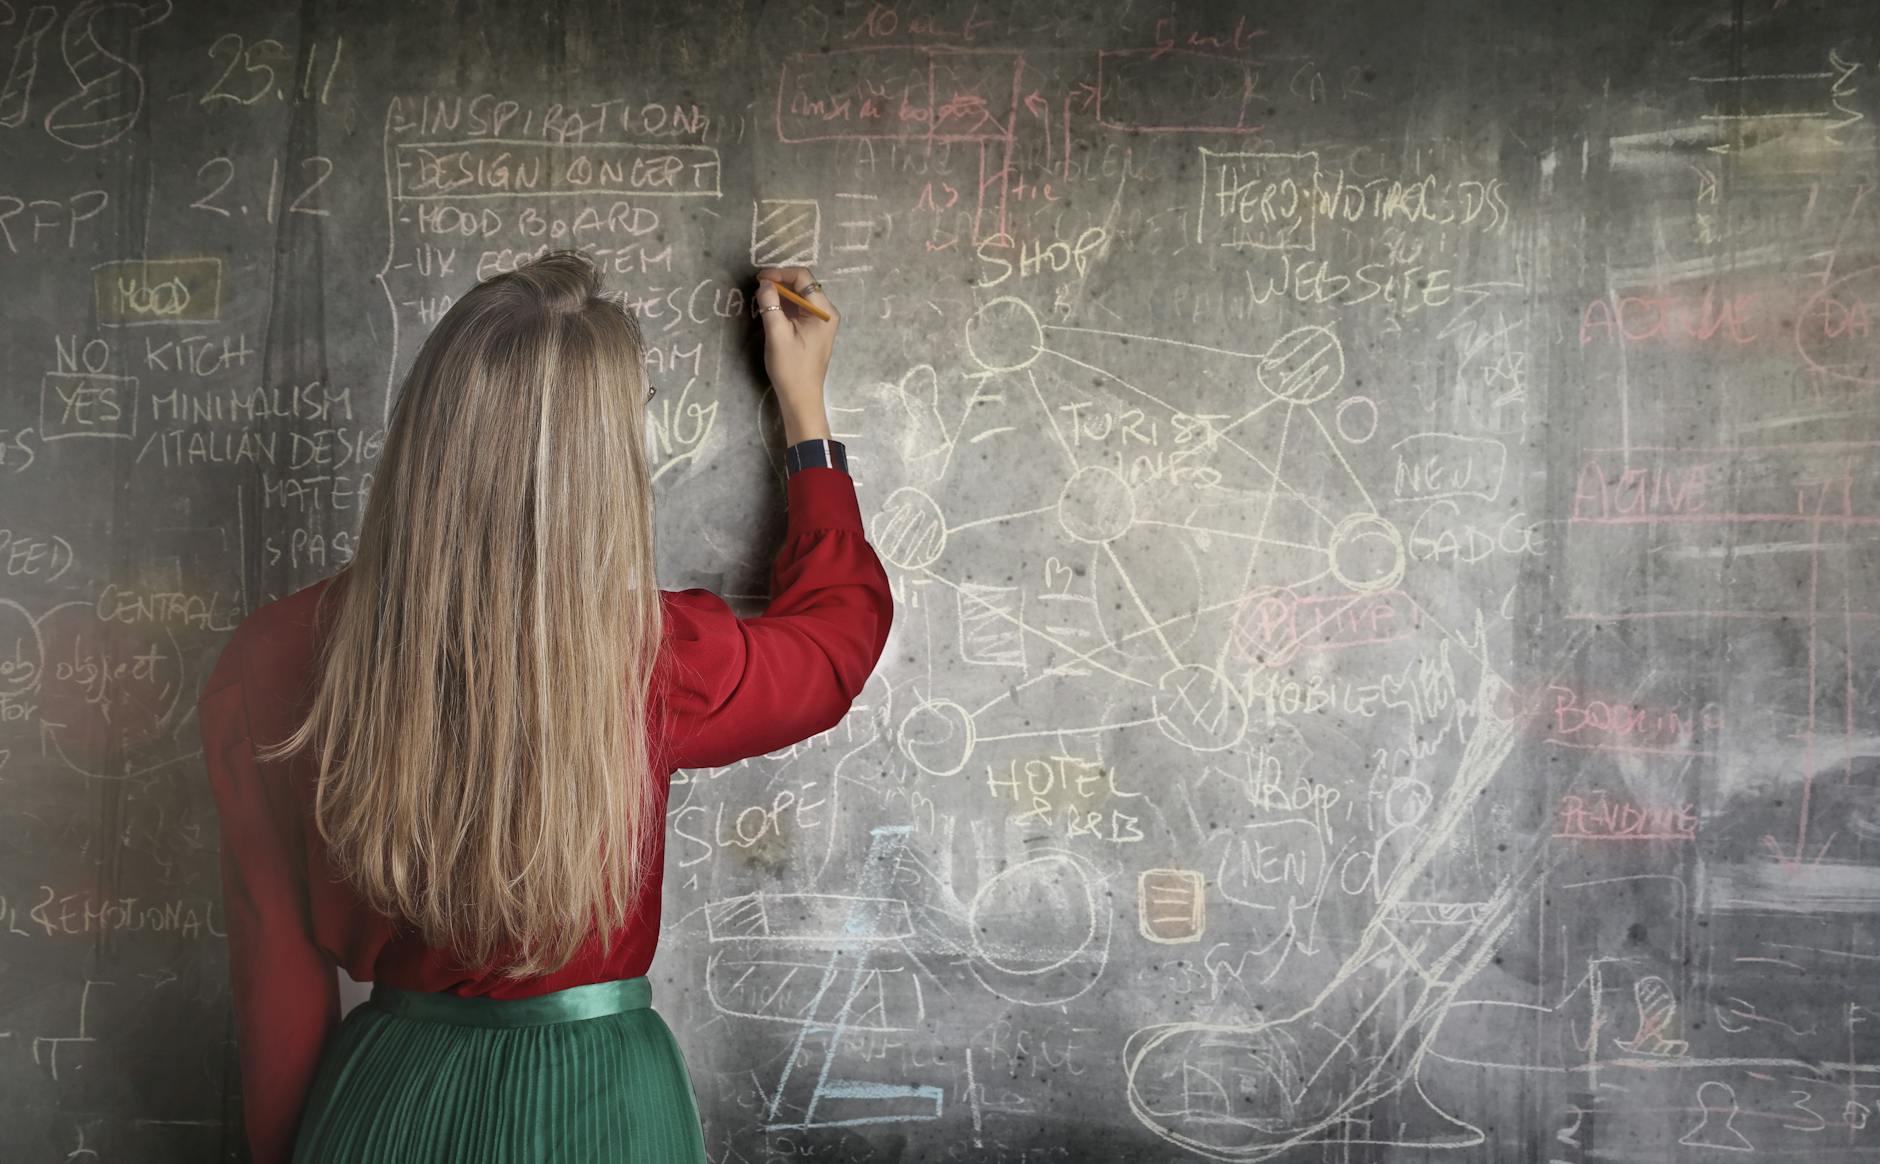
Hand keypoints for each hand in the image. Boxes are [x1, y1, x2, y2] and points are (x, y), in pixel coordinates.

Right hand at [754, 267, 837, 443]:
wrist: (801, 397)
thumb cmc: (791, 367)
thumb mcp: (777, 334)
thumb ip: (770, 304)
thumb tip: (764, 283)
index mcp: (824, 311)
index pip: (803, 278)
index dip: (780, 273)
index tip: (760, 278)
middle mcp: (826, 312)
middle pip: (802, 285)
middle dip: (780, 282)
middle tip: (758, 286)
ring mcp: (821, 321)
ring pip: (799, 296)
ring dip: (781, 294)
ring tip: (762, 297)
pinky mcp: (813, 330)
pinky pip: (798, 309)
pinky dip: (784, 305)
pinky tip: (770, 309)